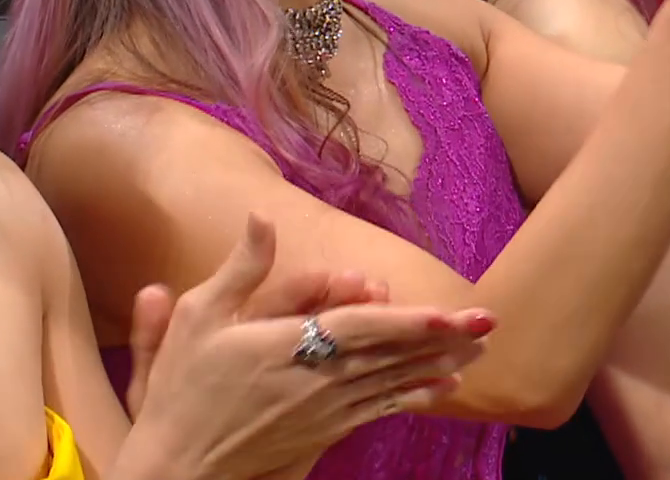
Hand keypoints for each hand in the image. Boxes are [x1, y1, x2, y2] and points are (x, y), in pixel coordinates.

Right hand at [119, 216, 492, 478]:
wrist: (180, 467)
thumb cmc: (182, 389)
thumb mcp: (197, 317)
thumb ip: (241, 268)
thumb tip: (262, 215)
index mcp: (287, 344)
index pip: (360, 327)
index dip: (407, 321)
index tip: (448, 313)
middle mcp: (317, 378)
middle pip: (391, 353)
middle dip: (443, 338)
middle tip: (490, 323)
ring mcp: (325, 409)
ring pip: (393, 381)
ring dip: (437, 363)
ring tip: (479, 349)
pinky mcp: (324, 432)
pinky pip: (379, 410)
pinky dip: (413, 396)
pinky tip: (442, 388)